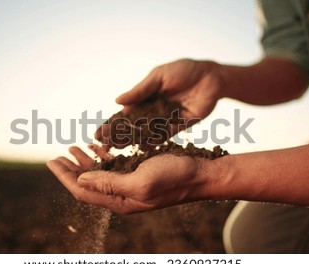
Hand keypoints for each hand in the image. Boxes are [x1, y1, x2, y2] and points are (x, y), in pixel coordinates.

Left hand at [47, 146, 210, 213]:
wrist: (200, 175)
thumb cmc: (173, 178)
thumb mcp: (140, 181)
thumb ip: (109, 183)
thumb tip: (79, 181)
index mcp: (119, 200)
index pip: (82, 191)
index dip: (64, 177)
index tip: (51, 161)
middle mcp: (122, 195)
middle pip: (87, 184)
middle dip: (70, 169)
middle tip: (57, 155)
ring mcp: (130, 185)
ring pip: (99, 175)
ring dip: (85, 162)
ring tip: (73, 147)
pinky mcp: (138, 174)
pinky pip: (114, 168)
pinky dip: (103, 157)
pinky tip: (97, 148)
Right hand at [95, 59, 223, 146]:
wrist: (211, 76)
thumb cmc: (184, 71)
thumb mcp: (159, 77)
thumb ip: (140, 90)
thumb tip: (117, 101)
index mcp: (146, 98)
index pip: (125, 113)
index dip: (112, 123)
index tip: (98, 133)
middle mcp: (154, 111)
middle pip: (133, 126)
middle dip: (118, 135)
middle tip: (103, 146)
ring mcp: (166, 120)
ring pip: (146, 133)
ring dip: (132, 140)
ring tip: (119, 148)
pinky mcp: (180, 125)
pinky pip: (165, 135)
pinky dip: (154, 140)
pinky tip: (143, 146)